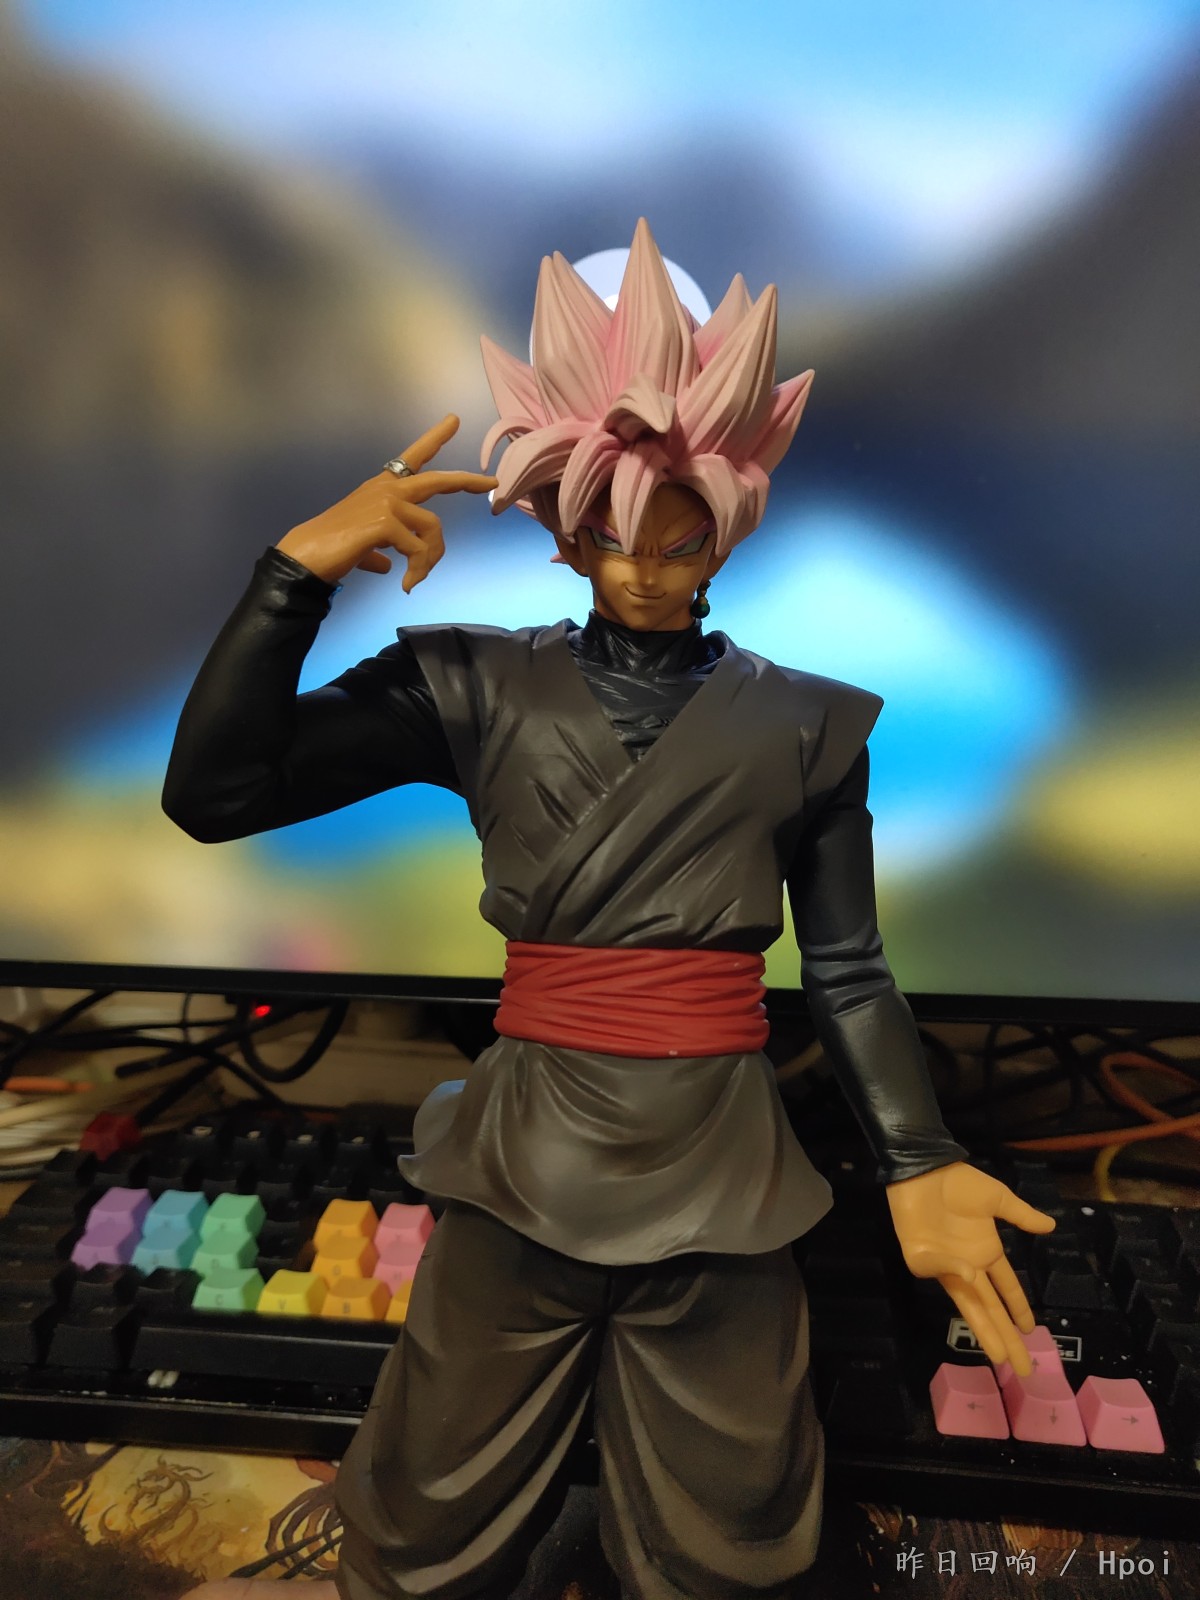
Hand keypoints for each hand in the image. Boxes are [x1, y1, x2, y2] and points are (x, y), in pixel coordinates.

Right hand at [276, 414, 496, 590]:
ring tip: (416, 579)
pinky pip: (419, 550)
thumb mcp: (364, 546)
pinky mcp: (385, 523)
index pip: (412, 458)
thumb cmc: (332, 550)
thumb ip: (380, 550)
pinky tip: (405, 584)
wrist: (307, 557)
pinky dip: (417, 570)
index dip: (434, 439)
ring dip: (430, 559)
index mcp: (381, 488)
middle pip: (437, 481)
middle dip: (466, 481)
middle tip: (491, 483)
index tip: (453, 421)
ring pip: (432, 528)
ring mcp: (387, 503)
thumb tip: (390, 567)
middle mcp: (387, 489)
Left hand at [885, 1161, 1054, 1376]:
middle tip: (1024, 1368)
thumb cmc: (959, 1182)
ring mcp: (944, 1264)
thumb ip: (1021, 1216)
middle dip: (1006, 1337)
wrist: (925, 1166)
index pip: (1006, 1288)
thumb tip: (1052, 1227)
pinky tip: (970, 1272)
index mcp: (985, 1251)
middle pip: (989, 1308)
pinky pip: (939, 1269)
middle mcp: (967, 1265)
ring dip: (983, 1329)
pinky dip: (953, 1268)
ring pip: (967, 1304)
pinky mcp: (920, 1258)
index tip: (1032, 1332)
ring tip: (1000, 1354)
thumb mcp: (997, 1198)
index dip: (1018, 1309)